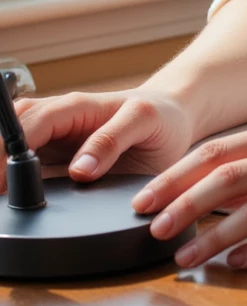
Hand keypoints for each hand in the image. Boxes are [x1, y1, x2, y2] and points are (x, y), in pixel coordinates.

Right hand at [2, 90, 195, 188]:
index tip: (2, 181)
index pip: (31, 124)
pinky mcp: (55, 160)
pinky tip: (10, 197)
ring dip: (2, 165)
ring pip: (10, 145)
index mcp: (75, 107)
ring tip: (3, 198)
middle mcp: (57, 121)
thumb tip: (79, 170)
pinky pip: (23, 165)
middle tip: (0, 196)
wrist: (171, 119)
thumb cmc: (159, 116)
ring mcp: (53, 140)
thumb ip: (113, 139)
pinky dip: (11, 176)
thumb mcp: (144, 120)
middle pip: (10, 133)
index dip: (10, 151)